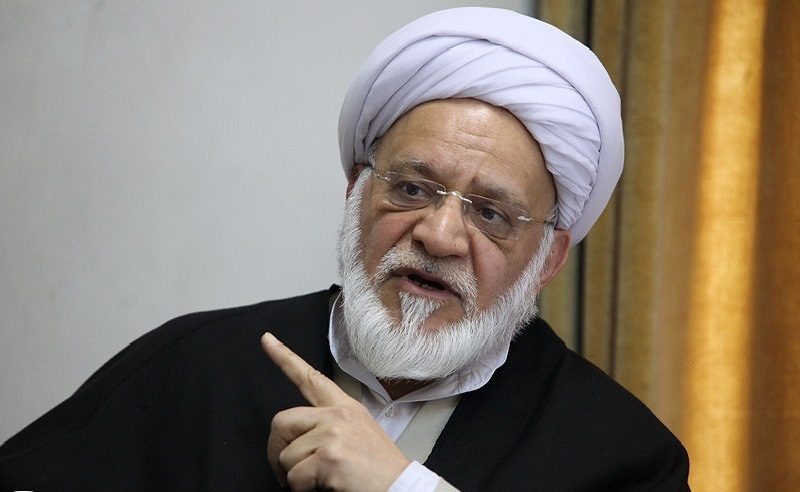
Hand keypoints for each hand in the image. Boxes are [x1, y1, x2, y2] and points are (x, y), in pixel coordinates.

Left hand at [261, 332, 409, 490]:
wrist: (402, 488)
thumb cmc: (380, 471)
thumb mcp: (360, 435)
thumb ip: (329, 428)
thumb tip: (297, 441)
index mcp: (345, 408)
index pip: (310, 378)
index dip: (284, 357)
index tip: (267, 340)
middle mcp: (338, 415)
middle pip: (282, 421)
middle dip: (277, 450)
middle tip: (287, 471)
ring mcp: (333, 433)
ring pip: (286, 455)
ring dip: (295, 477)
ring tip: (320, 480)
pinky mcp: (330, 456)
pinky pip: (295, 477)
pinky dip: (302, 489)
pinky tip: (325, 486)